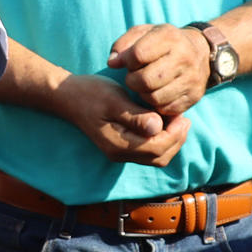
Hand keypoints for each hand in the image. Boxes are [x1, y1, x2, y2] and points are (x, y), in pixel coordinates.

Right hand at [60, 73, 190, 165]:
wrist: (68, 96)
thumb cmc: (90, 94)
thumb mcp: (114, 100)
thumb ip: (136, 116)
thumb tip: (158, 127)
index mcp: (119, 145)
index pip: (157, 148)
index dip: (174, 134)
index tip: (181, 114)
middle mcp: (120, 154)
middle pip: (160, 157)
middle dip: (177, 139)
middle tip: (184, 117)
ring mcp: (120, 152)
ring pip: (156, 157)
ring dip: (171, 140)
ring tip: (177, 119)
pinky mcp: (122, 146)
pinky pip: (148, 151)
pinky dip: (162, 140)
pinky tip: (164, 122)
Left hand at [108, 24, 211, 116]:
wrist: (200, 52)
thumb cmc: (164, 43)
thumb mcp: (143, 34)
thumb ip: (123, 44)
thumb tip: (112, 62)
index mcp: (170, 37)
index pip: (138, 54)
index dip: (127, 61)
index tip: (129, 61)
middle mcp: (184, 57)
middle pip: (145, 80)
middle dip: (132, 81)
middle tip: (134, 77)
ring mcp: (191, 79)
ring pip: (155, 98)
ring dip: (144, 94)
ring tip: (145, 85)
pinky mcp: (194, 96)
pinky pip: (166, 109)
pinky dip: (157, 104)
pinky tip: (157, 92)